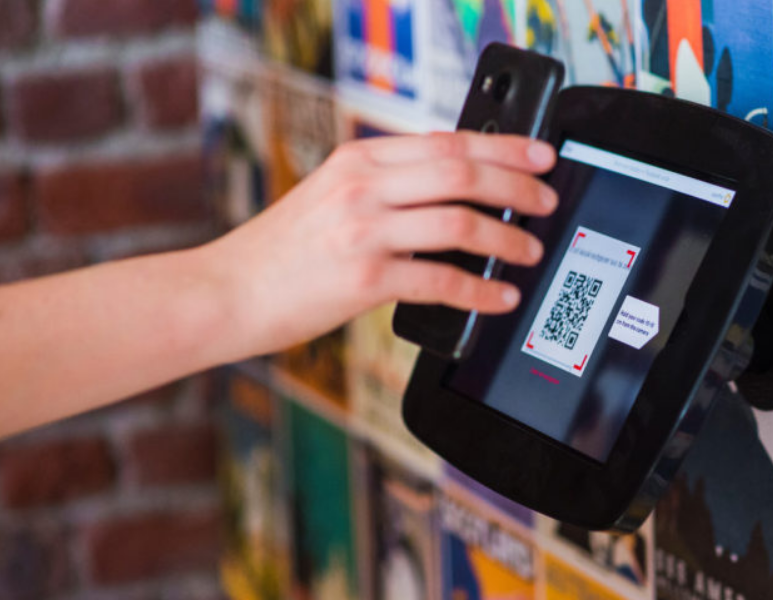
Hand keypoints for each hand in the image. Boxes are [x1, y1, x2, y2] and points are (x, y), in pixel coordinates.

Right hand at [203, 132, 557, 355]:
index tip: (538, 154)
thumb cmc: (280, 252)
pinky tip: (500, 297)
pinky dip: (480, 291)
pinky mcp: (363, 280)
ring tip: (529, 250)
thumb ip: (384, 185)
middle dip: (518, 186)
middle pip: (463, 173)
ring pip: (460, 224)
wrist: (224, 292)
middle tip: (547, 200)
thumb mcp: (329, 196)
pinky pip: (441, 282)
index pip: (448, 142)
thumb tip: (454, 189)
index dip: (503, 146)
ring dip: (507, 239)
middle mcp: (362, 187)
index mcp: (359, 160)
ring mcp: (363, 232)